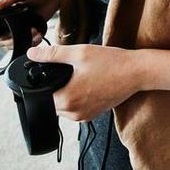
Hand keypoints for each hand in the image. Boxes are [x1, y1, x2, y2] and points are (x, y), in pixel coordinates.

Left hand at [26, 43, 141, 121]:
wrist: (137, 72)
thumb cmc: (112, 63)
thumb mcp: (79, 53)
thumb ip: (52, 54)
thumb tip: (32, 53)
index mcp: (67, 99)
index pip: (41, 96)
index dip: (43, 82)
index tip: (54, 71)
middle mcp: (74, 112)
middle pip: (51, 102)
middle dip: (55, 86)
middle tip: (71, 70)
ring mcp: (84, 116)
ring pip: (63, 106)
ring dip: (66, 93)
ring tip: (81, 76)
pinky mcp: (93, 115)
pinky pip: (76, 108)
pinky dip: (77, 97)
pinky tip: (88, 84)